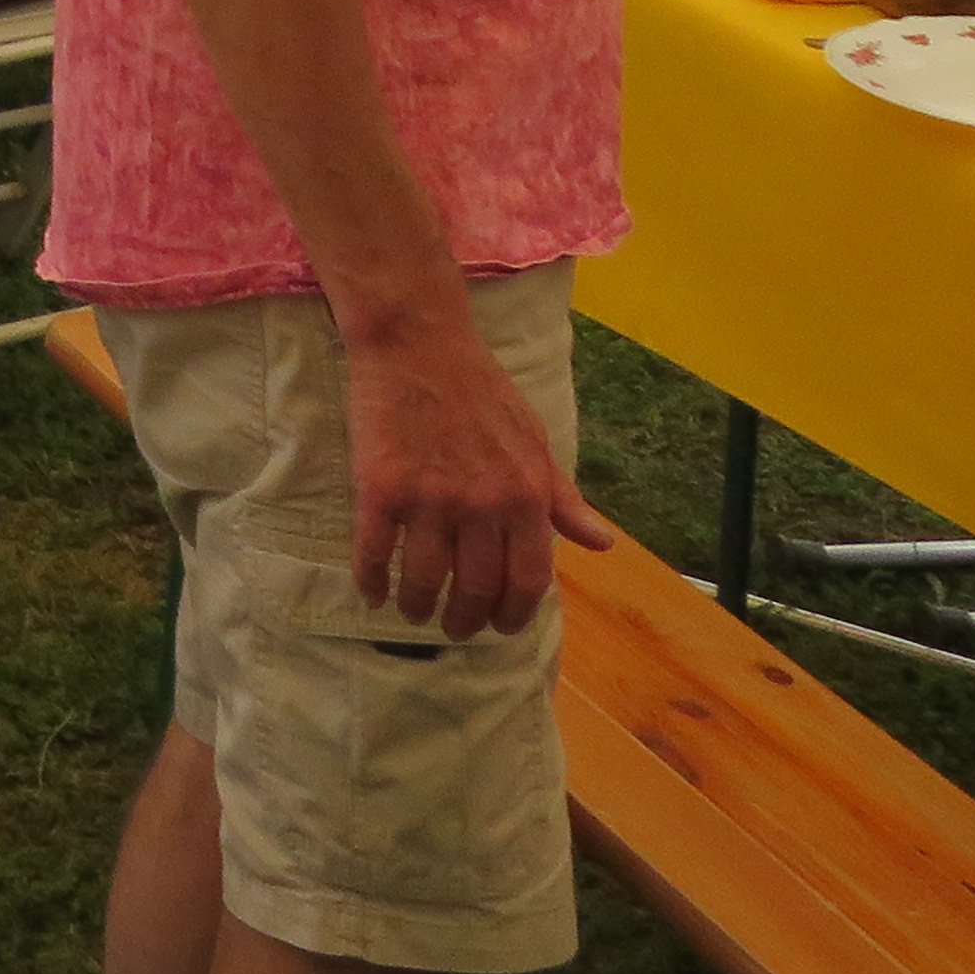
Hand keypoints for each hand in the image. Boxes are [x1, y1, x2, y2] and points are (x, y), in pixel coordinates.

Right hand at [338, 303, 615, 638]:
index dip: (513, 614)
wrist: (419, 344)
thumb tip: (602, 544)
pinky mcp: (381, 489)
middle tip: (454, 628)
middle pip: (474, 590)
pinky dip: (373, 582)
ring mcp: (429, 500)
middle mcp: (481, 506)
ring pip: (424, 581)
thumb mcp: (536, 443)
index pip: (528, 581)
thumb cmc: (482, 391)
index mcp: (525, 497)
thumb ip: (564, 499)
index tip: (499, 626)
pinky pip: (374, 553)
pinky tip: (373, 592)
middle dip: (464, 621)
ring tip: (413, 610)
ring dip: (418, 606)